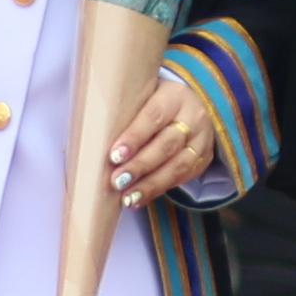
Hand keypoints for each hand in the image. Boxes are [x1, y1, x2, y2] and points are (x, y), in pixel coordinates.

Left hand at [104, 72, 220, 211]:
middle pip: (166, 145)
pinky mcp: (203, 160)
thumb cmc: (153, 102)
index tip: (114, 155)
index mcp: (174, 96)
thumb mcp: (142, 97)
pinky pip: (182, 178)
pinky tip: (139, 199)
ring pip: (177, 166)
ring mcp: (201, 140)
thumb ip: (126, 113)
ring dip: (150, 185)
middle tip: (117, 181)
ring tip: (128, 197)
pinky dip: (158, 190)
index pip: (153, 117)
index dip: (134, 137)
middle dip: (140, 165)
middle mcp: (193, 117)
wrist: (192, 105)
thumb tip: (92, 140)